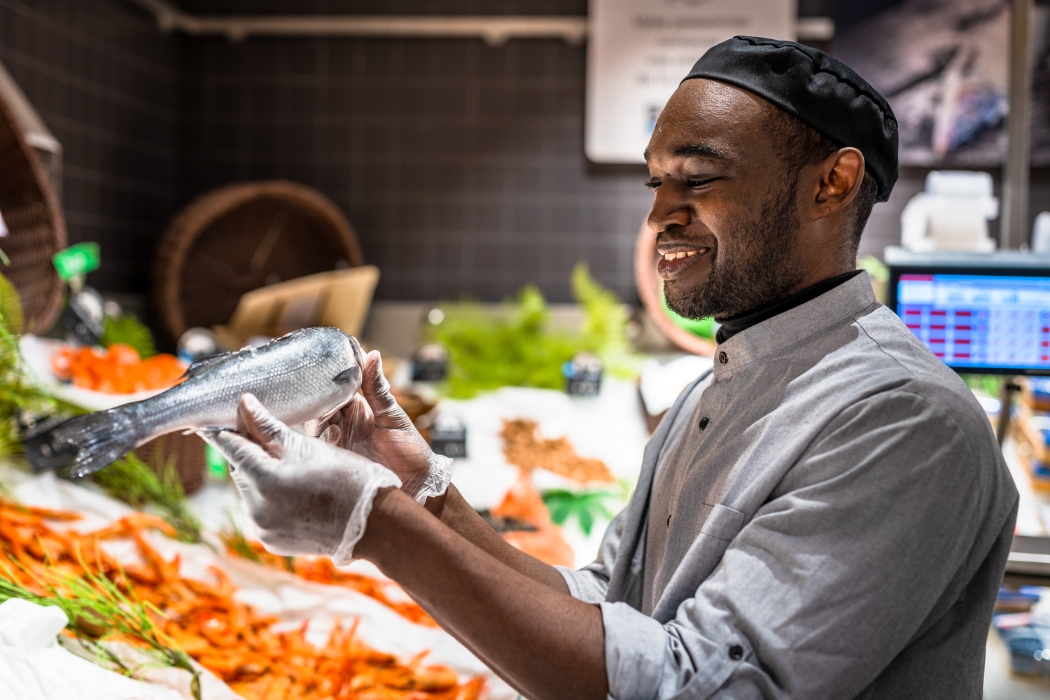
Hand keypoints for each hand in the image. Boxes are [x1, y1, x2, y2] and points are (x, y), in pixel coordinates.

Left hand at [208, 394, 400, 564]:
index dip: (222, 430)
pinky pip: (263, 512)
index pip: (231, 448)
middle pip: (241, 470)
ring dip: (261, 476)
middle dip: (248, 452)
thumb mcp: (309, 446)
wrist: (377, 524)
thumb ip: (269, 428)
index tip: (211, 420)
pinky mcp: (274, 542)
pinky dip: (271, 498)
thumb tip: (244, 404)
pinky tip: (293, 489)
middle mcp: (257, 509)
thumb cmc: (349, 478)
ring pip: (251, 491)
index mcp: (264, 480)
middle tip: (260, 434)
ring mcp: (265, 529)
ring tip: (286, 464)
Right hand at [305, 350, 451, 503]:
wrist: (416, 484)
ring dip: (319, 423)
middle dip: (317, 404)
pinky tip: (331, 438)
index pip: (337, 388)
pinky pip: (320, 449)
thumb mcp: (393, 416)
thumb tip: (372, 354)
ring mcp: (340, 442)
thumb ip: (378, 389)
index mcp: (359, 408)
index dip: (328, 380)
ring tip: (329, 426)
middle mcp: (345, 423)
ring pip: (317, 427)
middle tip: (321, 405)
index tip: (319, 371)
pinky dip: (321, 441)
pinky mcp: (337, 460)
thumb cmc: (409, 448)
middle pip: (321, 407)